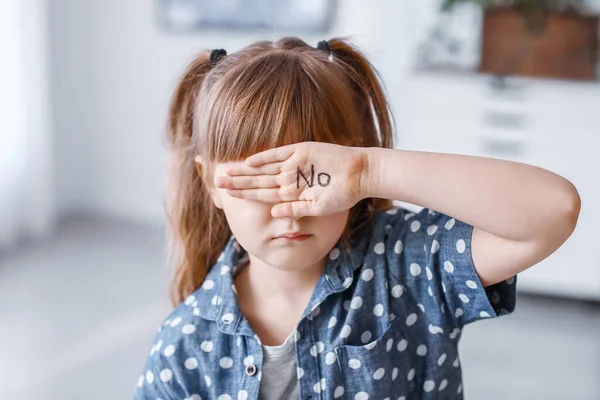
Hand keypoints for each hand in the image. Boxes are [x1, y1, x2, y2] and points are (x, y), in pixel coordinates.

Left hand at [214, 142, 369, 217]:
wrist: (360, 175)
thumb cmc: (343, 195)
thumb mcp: (318, 207)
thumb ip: (295, 210)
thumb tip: (273, 214)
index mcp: (292, 192)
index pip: (262, 194)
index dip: (244, 194)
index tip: (227, 196)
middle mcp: (289, 177)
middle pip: (258, 180)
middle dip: (238, 183)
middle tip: (217, 182)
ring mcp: (294, 163)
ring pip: (263, 168)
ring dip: (244, 172)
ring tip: (225, 173)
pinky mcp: (302, 150)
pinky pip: (279, 154)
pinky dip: (264, 157)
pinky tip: (247, 161)